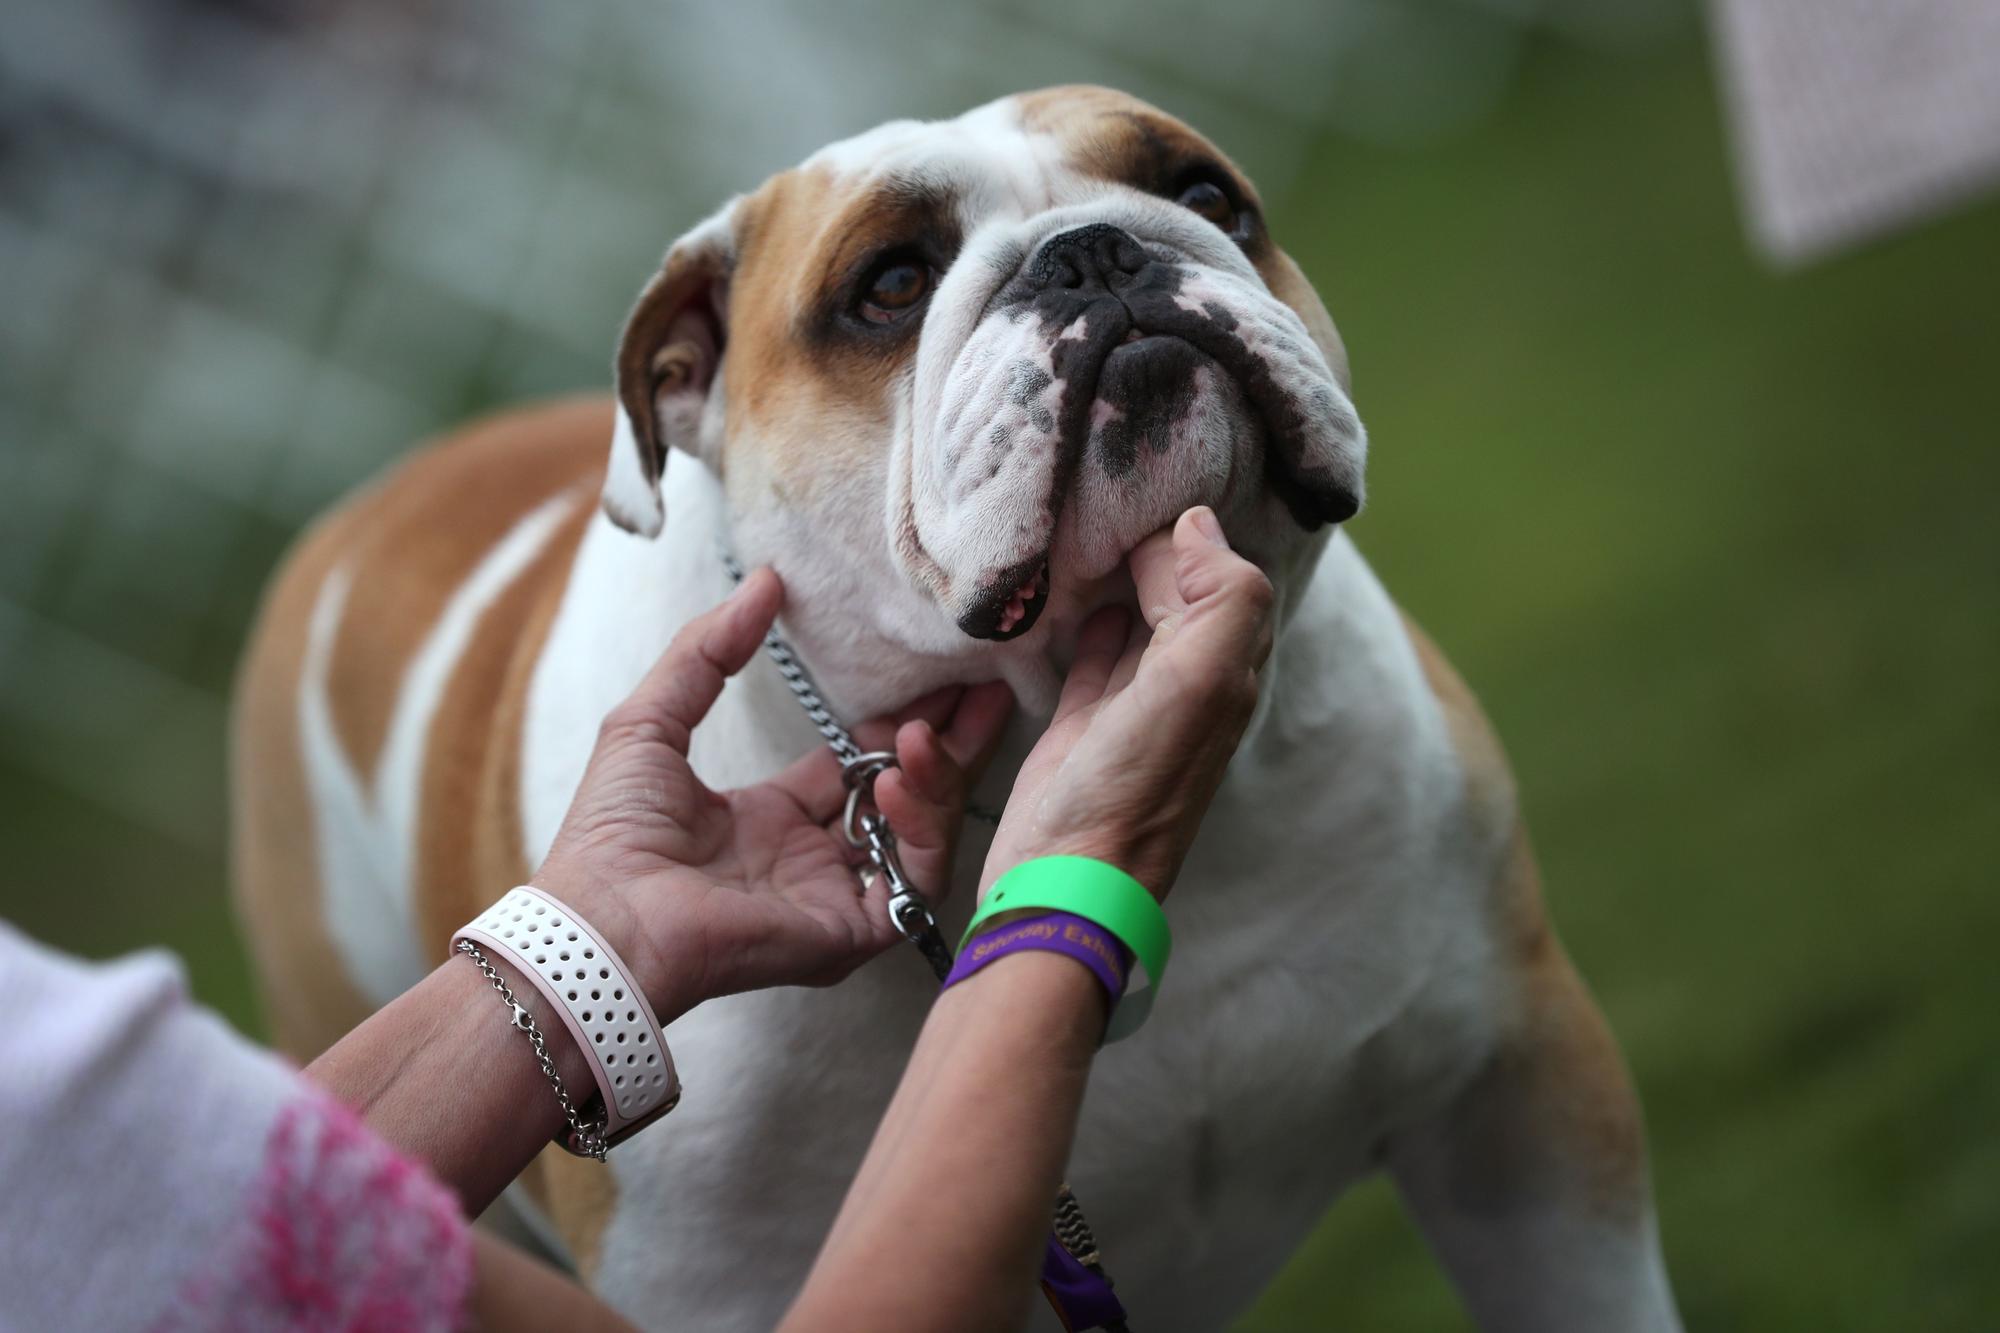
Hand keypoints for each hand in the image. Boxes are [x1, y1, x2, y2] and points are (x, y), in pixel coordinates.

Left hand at [533, 569, 1013, 1020]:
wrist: (602, 919)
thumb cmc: (612, 834)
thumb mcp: (653, 718)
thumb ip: (708, 649)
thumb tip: (764, 580)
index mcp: (774, 820)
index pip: (861, 766)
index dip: (900, 722)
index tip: (937, 675)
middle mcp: (815, 861)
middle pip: (908, 797)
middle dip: (951, 743)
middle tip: (988, 688)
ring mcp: (838, 899)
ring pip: (922, 835)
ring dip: (933, 778)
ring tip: (923, 730)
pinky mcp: (851, 933)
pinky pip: (913, 881)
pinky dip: (916, 829)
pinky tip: (891, 781)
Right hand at [980, 506, 1274, 899]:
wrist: (1065, 881)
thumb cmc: (1135, 786)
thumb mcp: (1198, 683)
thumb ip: (1219, 598)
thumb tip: (1195, 525)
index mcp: (1226, 674)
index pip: (1228, 580)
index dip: (1199, 535)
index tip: (1153, 487)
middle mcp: (1189, 688)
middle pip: (1186, 595)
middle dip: (1161, 546)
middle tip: (1115, 492)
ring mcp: (1134, 708)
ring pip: (1139, 620)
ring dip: (1122, 577)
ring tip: (1092, 526)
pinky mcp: (1081, 727)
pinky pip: (1091, 657)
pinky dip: (1085, 621)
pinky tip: (1070, 593)